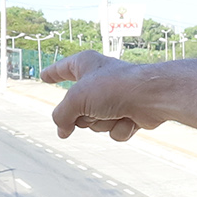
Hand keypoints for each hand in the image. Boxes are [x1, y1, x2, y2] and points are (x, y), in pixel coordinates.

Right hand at [41, 50, 163, 140]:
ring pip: (95, 123)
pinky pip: (113, 131)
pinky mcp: (128, 114)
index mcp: (86, 65)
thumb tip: (62, 131)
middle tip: (94, 107)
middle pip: (76, 109)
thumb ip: (61, 116)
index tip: (44, 76)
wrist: (152, 97)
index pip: (62, 69)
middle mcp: (100, 80)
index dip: (52, 73)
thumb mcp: (76, 99)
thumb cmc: (114, 88)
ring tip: (115, 110)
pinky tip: (130, 118)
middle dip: (82, 115)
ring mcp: (114, 98)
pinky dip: (119, 128)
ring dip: (103, 123)